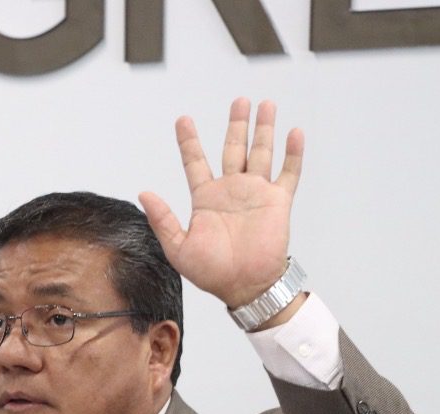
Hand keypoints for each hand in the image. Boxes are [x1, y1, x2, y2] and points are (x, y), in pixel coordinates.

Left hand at [139, 98, 303, 309]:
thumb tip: (144, 193)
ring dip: (264, 129)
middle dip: (237, 124)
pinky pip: (288, 173)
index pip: (195, 162)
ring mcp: (255, 193)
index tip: (182, 119)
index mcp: (206, 198)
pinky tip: (294, 132)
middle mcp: (231, 190)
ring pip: (261, 152)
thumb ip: (163, 219)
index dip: (189, 140)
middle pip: (233, 148)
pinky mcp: (278, 201)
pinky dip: (292, 153)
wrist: (245, 286)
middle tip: (240, 100)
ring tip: (266, 104)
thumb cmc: (211, 272)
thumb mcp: (178, 247)